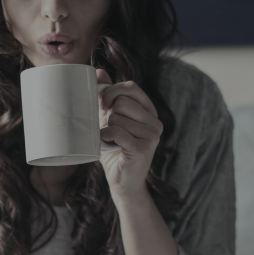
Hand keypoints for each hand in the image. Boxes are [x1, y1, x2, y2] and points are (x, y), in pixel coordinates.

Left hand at [96, 68, 162, 203]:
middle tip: (108, 129)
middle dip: (108, 115)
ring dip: (106, 129)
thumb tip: (98, 72)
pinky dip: (106, 137)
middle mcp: (155, 121)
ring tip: (110, 141)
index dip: (112, 91)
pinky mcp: (144, 148)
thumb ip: (108, 98)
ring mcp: (152, 135)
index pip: (131, 87)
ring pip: (117, 117)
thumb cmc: (115, 150)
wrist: (122, 182)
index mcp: (149, 111)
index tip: (102, 103)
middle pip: (122, 102)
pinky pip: (117, 132)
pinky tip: (107, 144)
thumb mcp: (109, 120)